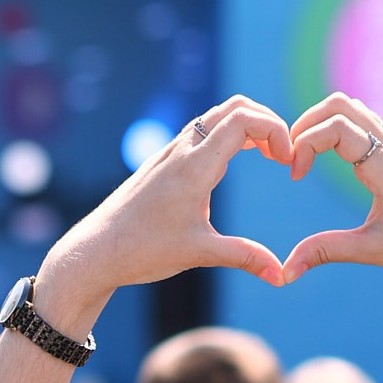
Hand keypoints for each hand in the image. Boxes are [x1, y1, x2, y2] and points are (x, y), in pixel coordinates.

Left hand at [39, 96, 290, 326]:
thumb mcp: (199, 253)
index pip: (243, 119)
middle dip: (267, 122)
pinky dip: (226, 135)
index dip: (276, 130)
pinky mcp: (160, 163)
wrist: (95, 251)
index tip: (287, 162)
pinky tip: (232, 163)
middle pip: (233, 107)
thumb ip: (244, 257)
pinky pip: (199, 132)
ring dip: (246, 126)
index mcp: (194, 166)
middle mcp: (180, 151)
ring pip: (214, 117)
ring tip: (267, 156)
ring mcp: (168, 153)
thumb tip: (281, 275)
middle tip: (283, 155)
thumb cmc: (142, 251)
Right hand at [282, 93, 382, 304]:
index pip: (336, 127)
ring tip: (306, 156)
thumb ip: (325, 252)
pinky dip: (338, 129)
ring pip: (353, 108)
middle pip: (340, 104)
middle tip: (292, 157)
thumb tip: (286, 271)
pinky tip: (331, 159)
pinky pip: (365, 123)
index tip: (295, 176)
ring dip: (322, 123)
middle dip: (306, 124)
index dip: (304, 144)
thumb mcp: (373, 252)